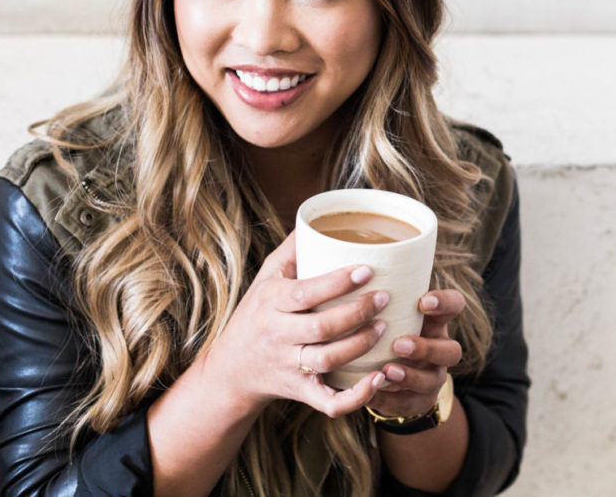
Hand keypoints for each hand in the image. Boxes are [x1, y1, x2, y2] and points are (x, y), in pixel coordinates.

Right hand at [204, 232, 388, 418]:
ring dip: (360, 346)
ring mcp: (289, 366)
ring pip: (328, 361)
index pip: (306, 293)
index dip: (338, 283)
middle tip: (385, 298)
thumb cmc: (257, 312)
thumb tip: (318, 215)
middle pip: (321, 328)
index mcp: (272, 303)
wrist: (230, 369)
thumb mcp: (267, 276)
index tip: (367, 270)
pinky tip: (379, 380)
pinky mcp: (300, 391)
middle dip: (357, 314)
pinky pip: (328, 401)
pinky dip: (356, 396)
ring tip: (384, 328)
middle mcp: (279, 336)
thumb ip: (294, 248)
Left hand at [369, 289, 464, 418]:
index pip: (455, 305)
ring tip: (387, 371)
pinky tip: (373, 394)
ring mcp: (432, 378)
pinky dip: (390, 400)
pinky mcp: (418, 402)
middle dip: (425, 348)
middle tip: (398, 343)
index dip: (445, 303)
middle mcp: (440, 350)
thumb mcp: (390, 311)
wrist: (388, 373)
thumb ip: (383, 295)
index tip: (423, 301)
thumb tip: (356, 264)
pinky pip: (408, 404)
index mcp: (436, 322)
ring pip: (432, 380)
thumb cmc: (385, 330)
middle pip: (450, 350)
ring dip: (409, 376)